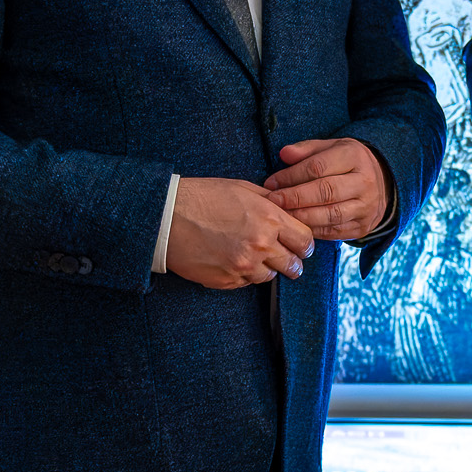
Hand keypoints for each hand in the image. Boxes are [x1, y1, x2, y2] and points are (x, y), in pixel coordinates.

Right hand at [166, 177, 314, 288]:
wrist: (165, 218)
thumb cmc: (201, 198)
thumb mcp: (241, 189)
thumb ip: (269, 202)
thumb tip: (287, 210)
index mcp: (269, 218)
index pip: (305, 240)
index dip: (304, 244)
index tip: (300, 245)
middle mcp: (261, 245)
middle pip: (294, 265)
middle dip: (291, 261)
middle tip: (284, 257)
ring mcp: (244, 265)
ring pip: (270, 276)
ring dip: (266, 268)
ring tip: (251, 255)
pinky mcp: (227, 281)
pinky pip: (247, 283)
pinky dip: (244, 274)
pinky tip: (231, 259)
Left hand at [260, 137, 390, 241]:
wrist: (382, 183)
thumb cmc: (347, 163)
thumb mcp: (331, 148)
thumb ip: (307, 150)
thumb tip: (284, 154)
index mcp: (355, 157)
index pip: (318, 167)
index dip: (291, 176)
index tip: (271, 183)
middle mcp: (364, 182)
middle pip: (325, 192)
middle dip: (295, 198)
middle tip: (273, 201)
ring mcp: (366, 207)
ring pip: (330, 215)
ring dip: (302, 216)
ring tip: (282, 215)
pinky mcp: (363, 227)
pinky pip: (334, 232)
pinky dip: (313, 230)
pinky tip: (297, 226)